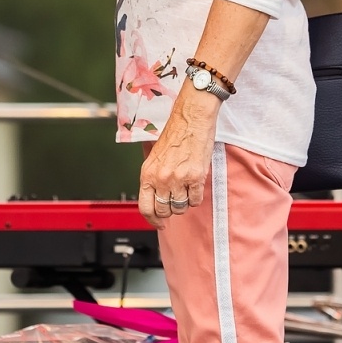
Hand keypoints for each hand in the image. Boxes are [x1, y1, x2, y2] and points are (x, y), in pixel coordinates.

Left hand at [138, 94, 217, 226]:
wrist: (191, 120)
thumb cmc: (174, 134)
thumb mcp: (154, 156)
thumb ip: (152, 178)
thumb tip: (154, 197)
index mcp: (147, 173)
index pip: (145, 207)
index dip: (152, 220)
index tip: (158, 223)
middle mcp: (161, 178)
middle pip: (163, 211)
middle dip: (169, 211)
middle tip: (174, 201)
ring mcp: (178, 179)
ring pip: (180, 208)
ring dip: (184, 203)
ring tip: (185, 189)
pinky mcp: (195, 178)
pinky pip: (196, 200)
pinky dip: (196, 197)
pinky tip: (195, 186)